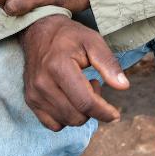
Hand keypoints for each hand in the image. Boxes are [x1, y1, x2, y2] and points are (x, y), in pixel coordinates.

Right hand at [18, 15, 129, 130]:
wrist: (39, 31)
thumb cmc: (70, 36)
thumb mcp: (93, 41)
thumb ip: (109, 64)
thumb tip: (124, 86)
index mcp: (59, 67)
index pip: (85, 103)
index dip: (104, 112)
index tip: (115, 114)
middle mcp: (43, 83)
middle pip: (76, 116)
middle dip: (93, 109)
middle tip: (94, 84)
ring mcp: (34, 94)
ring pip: (66, 122)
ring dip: (80, 112)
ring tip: (81, 88)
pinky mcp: (30, 100)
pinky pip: (53, 124)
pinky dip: (66, 118)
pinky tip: (69, 99)